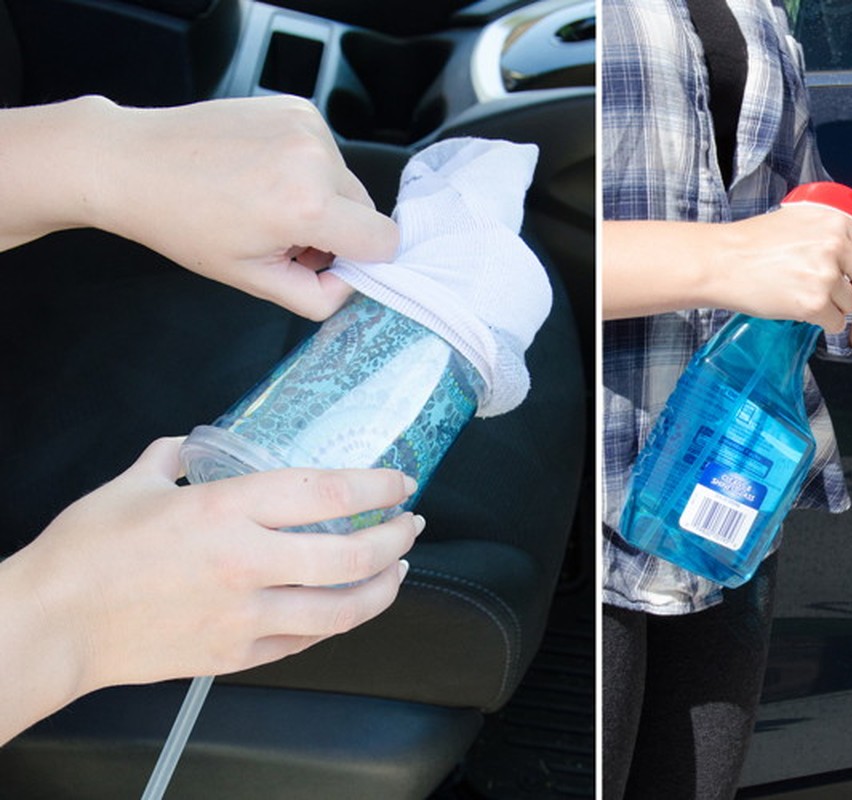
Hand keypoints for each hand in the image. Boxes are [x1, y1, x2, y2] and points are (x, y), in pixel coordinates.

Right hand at [5, 437, 420, 723]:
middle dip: (395, 538)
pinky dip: (334, 624)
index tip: (400, 482)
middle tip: (411, 525)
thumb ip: (175, 456)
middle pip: (350, 556)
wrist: (51, 626)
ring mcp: (244, 616)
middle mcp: (246, 564)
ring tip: (397, 570)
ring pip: (340, 610)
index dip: (376, 487)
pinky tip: (345, 609)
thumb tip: (196, 445)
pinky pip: (303, 642)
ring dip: (382, 589)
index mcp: (225, 511)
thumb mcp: (133, 483)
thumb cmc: (86, 553)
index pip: (326, 493)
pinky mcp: (234, 655)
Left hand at [90, 95, 398, 319]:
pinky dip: (305, 167)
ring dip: (320, 196)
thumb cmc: (182, 221)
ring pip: (346, 181)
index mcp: (307, 206)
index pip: (384, 240)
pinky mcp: (298, 108)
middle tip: (283, 234)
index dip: (362, 259)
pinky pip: (326, 152)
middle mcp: (314, 158)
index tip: (326, 261)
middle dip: (336, 228)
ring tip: (265, 199)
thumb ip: (316, 297)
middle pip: (367, 209)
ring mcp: (307, 126)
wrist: (133, 163)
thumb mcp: (252, 280)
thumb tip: (350, 285)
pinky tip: (262, 172)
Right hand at [710, 203, 851, 331]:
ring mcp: (825, 277)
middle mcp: (835, 246)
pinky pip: (836, 323)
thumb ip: (832, 229)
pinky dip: (824, 322)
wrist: (722, 262)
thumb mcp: (799, 218)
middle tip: (847, 295)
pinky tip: (804, 310)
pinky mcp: (812, 304)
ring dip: (837, 307)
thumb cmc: (754, 241)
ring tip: (810, 298)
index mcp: (836, 222)